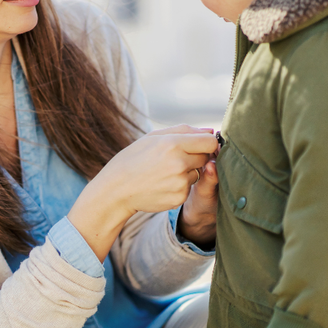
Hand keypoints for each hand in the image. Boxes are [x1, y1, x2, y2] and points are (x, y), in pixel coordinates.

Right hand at [68, 126, 217, 259]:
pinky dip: (179, 186)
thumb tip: (210, 131)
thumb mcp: (152, 137)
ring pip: (197, 174)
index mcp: (172, 144)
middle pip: (206, 158)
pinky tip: (161, 184)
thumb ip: (183, 130)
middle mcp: (179, 163)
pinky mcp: (179, 197)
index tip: (197, 145)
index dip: (206, 143)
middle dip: (195, 157)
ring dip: (186, 172)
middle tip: (173, 159)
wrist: (116, 189)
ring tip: (163, 173)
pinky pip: (188, 188)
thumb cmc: (133, 158)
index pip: (210, 142)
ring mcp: (180, 183)